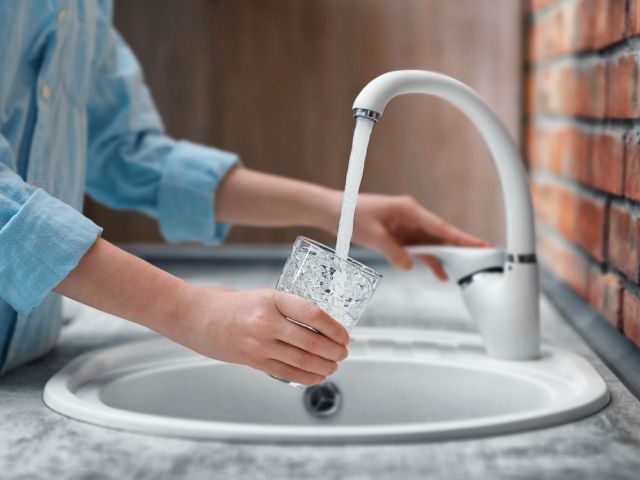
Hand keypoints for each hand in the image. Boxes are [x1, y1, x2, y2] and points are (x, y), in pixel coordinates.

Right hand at [177, 287, 348, 384]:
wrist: (195, 316)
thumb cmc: (230, 304)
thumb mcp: (263, 296)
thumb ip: (287, 309)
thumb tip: (320, 325)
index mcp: (272, 299)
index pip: (313, 314)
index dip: (334, 328)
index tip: (345, 334)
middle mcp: (266, 322)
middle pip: (311, 342)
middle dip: (334, 351)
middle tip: (343, 353)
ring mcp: (259, 344)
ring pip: (302, 361)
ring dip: (324, 366)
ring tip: (334, 365)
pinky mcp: (252, 361)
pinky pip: (286, 373)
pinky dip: (307, 377)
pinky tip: (317, 376)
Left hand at [350, 193, 490, 279]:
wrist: (334, 211)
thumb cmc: (351, 215)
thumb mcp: (372, 235)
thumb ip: (393, 252)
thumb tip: (409, 265)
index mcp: (409, 210)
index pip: (440, 227)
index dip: (461, 237)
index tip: (480, 244)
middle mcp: (411, 216)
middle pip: (441, 234)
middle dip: (460, 246)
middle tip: (483, 256)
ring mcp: (406, 226)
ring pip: (431, 243)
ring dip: (443, 257)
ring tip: (461, 273)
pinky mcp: (399, 234)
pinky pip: (418, 248)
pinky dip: (427, 259)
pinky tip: (438, 272)